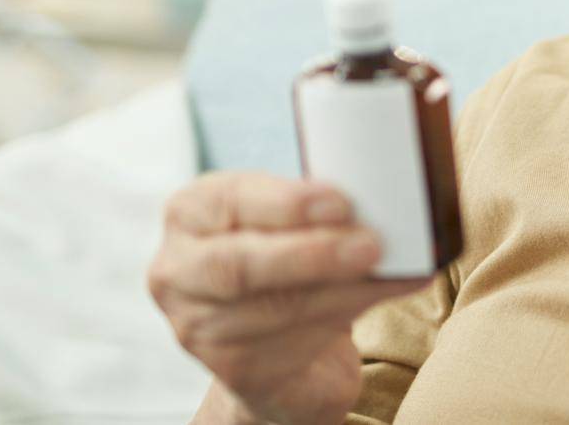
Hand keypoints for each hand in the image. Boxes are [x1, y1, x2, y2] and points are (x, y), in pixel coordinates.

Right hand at [147, 171, 430, 424]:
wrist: (279, 342)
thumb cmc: (289, 258)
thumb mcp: (295, 220)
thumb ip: (322, 208)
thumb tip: (388, 200)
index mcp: (191, 212)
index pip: (230, 201)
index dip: (287, 203)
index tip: (342, 202)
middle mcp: (178, 269)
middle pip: (238, 265)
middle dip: (312, 253)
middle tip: (372, 244)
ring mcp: (197, 326)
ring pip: (274, 307)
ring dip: (342, 288)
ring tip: (390, 270)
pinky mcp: (233, 368)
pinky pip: (293, 343)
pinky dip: (346, 316)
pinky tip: (381, 295)